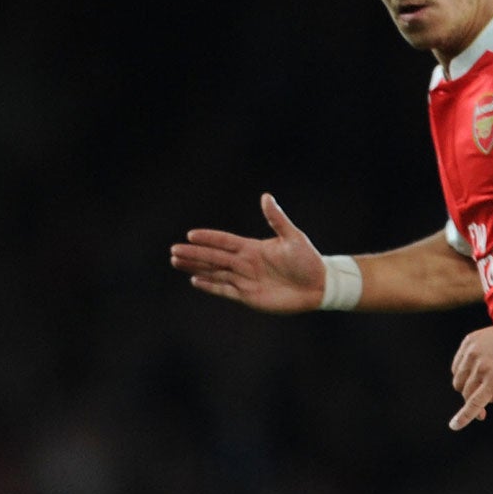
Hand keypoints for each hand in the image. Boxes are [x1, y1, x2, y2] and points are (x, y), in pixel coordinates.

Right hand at [171, 194, 326, 312]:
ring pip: (215, 272)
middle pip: (214, 257)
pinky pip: (225, 290)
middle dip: (194, 254)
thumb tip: (266, 197)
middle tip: (174, 250)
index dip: (209, 238)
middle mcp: (245, 263)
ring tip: (176, 262)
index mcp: (252, 248)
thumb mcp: (293, 237)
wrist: (319, 286)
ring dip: (196, 268)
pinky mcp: (248, 296)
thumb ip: (277, 219)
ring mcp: (245, 279)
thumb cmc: (307, 260)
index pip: (225, 241)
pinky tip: (195, 280)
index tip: (191, 234)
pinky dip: (211, 286)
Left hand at [449, 323, 492, 429]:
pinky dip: (464, 416)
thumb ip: (482, 352)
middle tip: (482, 399)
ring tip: (483, 412)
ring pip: (468, 394)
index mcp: (470, 343)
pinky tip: (456, 425)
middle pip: (461, 382)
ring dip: (473, 405)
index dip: (465, 381)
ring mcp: (482, 368)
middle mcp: (472, 354)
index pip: (458, 368)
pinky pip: (474, 403)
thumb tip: (480, 374)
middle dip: (468, 393)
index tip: (474, 387)